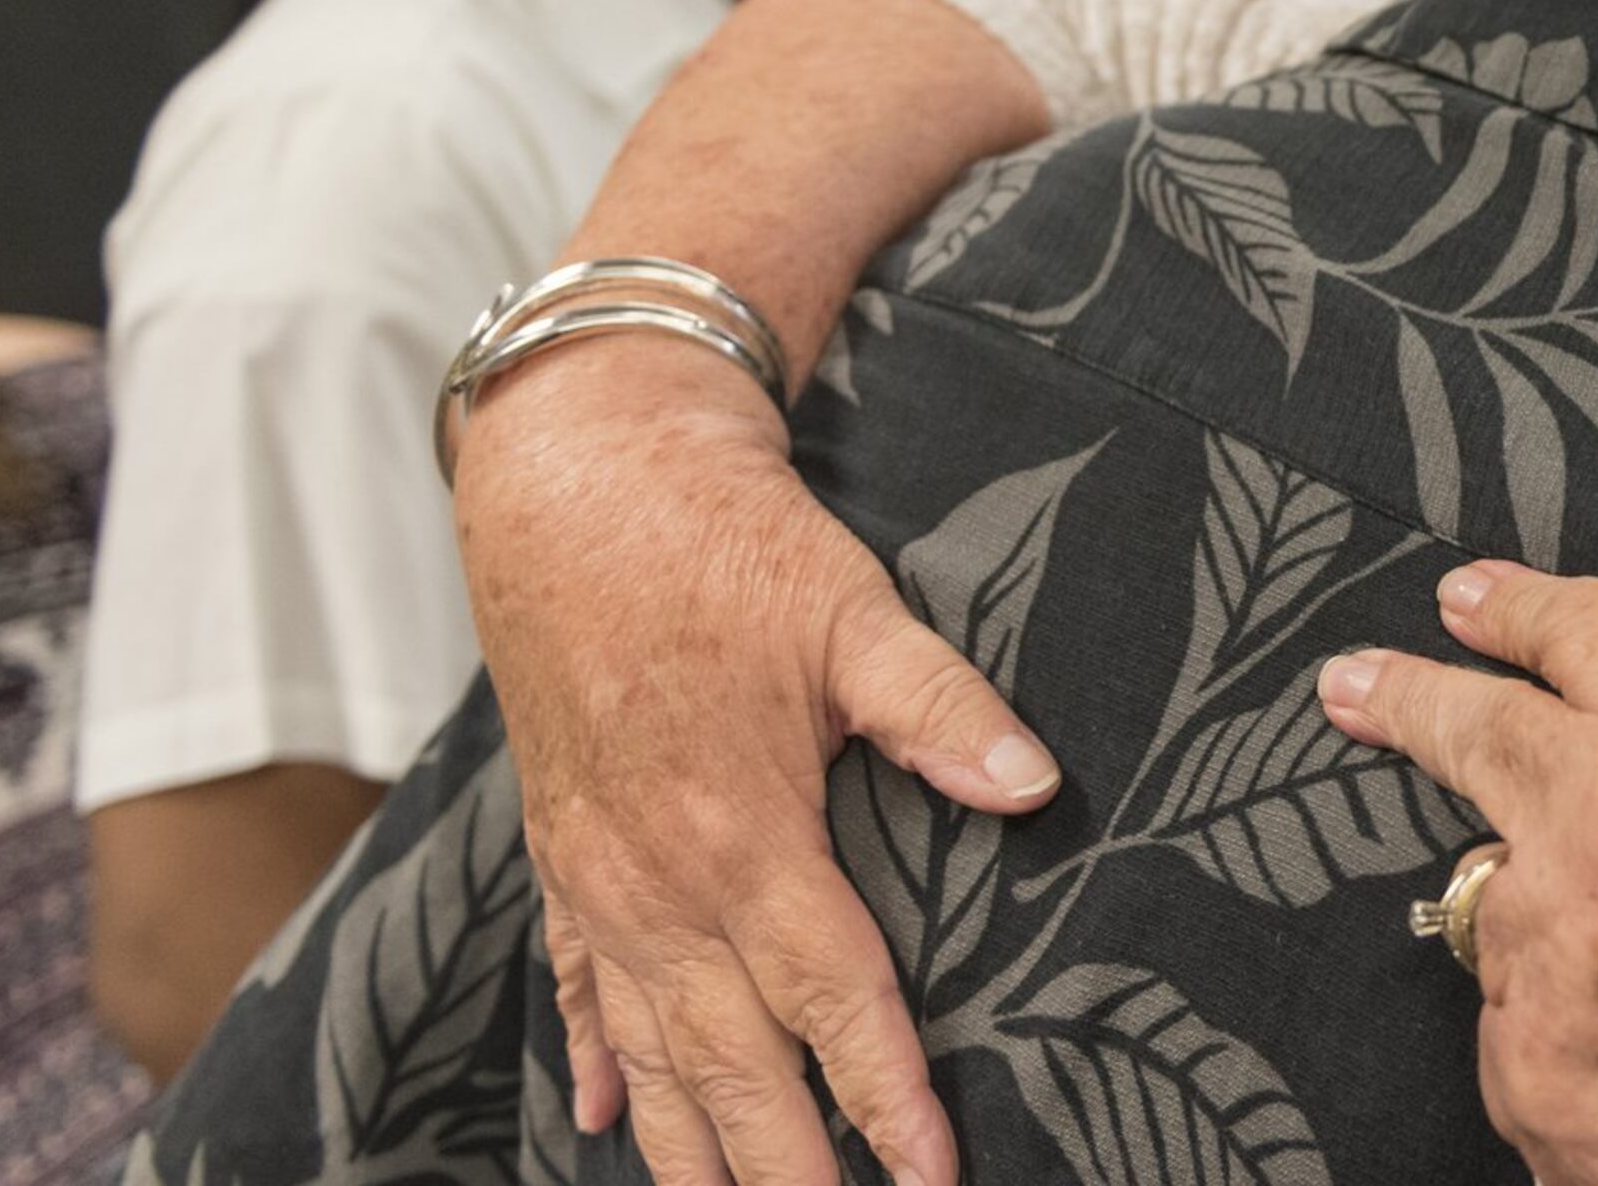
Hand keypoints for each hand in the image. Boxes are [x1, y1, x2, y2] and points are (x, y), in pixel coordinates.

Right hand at [454, 335, 1062, 1185]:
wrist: (576, 482)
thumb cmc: (723, 543)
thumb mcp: (851, 609)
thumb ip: (942, 705)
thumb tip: (1034, 781)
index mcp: (742, 832)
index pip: (831, 997)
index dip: (886, 1094)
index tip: (931, 1174)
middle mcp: (658, 880)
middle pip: (732, 1064)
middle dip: (788, 1170)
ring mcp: (599, 876)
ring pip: (650, 1052)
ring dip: (693, 1150)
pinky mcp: (563, 850)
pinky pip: (577, 985)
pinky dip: (597, 1059)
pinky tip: (609, 1122)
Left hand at [1317, 534, 1597, 1185]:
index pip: (1568, 630)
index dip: (1511, 607)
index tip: (1468, 601)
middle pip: (1469, 734)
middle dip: (1409, 698)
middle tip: (1359, 686)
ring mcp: (1553, 962)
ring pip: (1501, 890)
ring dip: (1547, 890)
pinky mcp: (1533, 1081)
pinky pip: (1518, 1016)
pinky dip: (1569, 1012)